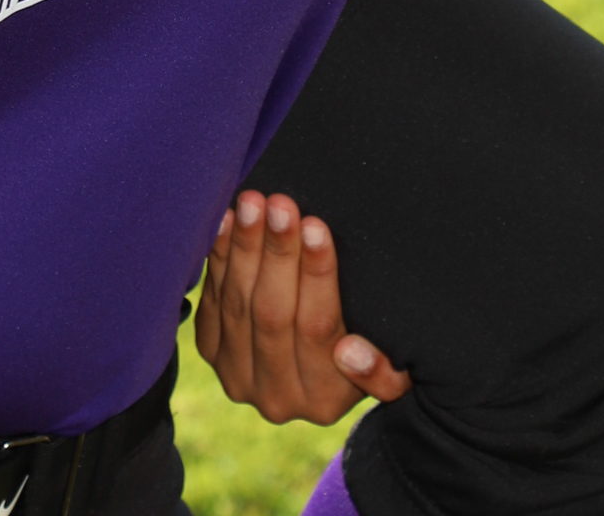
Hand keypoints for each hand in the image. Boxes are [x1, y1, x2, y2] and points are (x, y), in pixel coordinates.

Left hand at [196, 189, 409, 425]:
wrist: (310, 364)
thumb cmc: (365, 345)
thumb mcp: (393, 368)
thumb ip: (383, 373)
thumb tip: (350, 353)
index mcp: (325, 400)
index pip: (318, 329)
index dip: (316, 275)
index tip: (316, 226)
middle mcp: (277, 398)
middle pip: (273, 314)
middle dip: (278, 252)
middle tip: (281, 204)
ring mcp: (236, 376)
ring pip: (237, 303)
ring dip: (244, 247)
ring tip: (253, 202)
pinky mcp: (210, 351)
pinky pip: (210, 297)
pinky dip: (218, 256)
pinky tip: (227, 219)